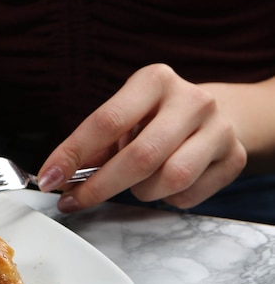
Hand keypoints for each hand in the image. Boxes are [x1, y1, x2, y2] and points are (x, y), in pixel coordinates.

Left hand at [38, 64, 247, 211]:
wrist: (217, 115)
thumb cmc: (156, 120)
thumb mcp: (124, 120)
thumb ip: (92, 147)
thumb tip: (58, 177)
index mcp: (154, 81)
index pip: (106, 121)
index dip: (72, 154)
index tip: (49, 178)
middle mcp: (191, 100)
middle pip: (139, 157)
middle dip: (99, 187)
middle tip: (73, 201)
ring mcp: (218, 128)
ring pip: (168, 179)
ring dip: (141, 192)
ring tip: (136, 183)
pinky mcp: (233, 157)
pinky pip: (188, 195)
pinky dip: (167, 198)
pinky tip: (164, 184)